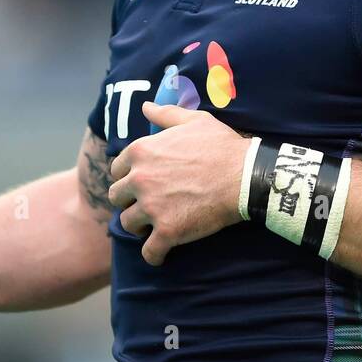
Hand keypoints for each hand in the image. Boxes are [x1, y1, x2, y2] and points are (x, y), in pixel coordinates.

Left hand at [108, 102, 248, 265]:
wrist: (244, 176)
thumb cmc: (221, 146)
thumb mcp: (194, 121)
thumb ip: (165, 114)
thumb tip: (146, 107)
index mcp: (142, 152)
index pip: (117, 170)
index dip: (129, 177)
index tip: (142, 183)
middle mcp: (140, 179)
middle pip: (117, 197)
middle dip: (130, 201)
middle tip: (148, 204)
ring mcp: (152, 207)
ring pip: (128, 224)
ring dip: (140, 226)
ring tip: (155, 226)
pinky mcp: (167, 232)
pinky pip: (149, 252)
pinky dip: (154, 255)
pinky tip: (162, 253)